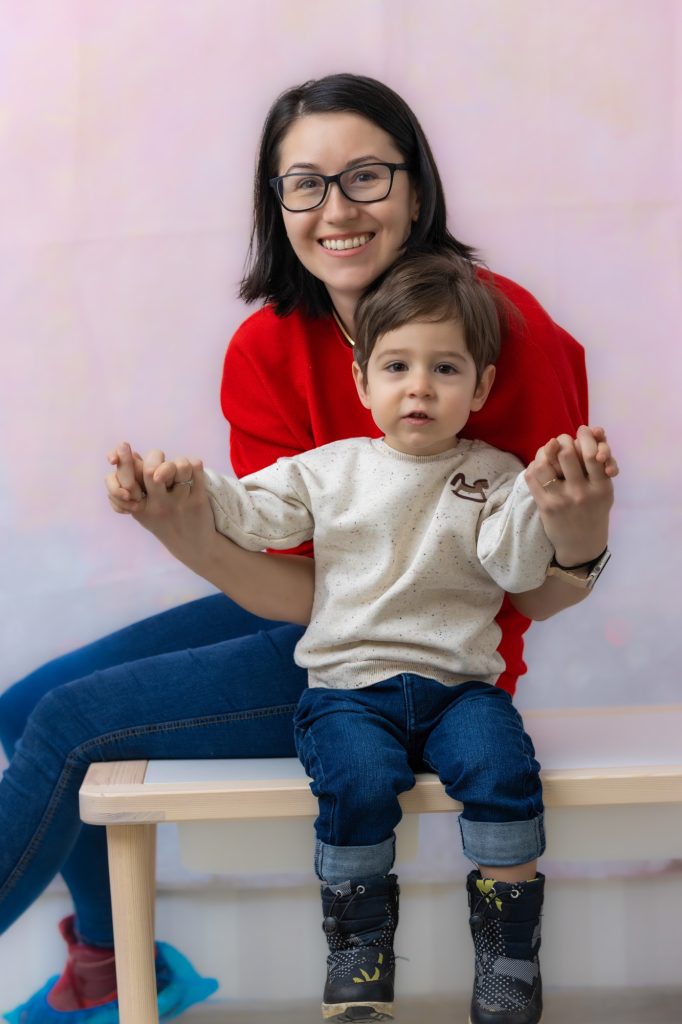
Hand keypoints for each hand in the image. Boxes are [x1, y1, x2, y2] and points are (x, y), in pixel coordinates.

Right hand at [107, 446, 218, 567]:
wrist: (191, 545)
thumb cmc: (162, 521)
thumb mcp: (142, 508)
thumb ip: (132, 481)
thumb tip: (123, 451)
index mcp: (139, 505)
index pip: (126, 478)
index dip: (123, 458)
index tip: (124, 445)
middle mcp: (158, 504)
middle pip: (150, 469)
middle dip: (154, 457)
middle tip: (159, 460)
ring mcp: (179, 502)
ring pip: (179, 466)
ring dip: (179, 462)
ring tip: (180, 469)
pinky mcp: (198, 500)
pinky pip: (197, 470)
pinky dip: (195, 465)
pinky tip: (193, 472)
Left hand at [525, 424, 615, 565]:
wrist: (582, 545)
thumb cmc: (594, 511)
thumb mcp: (604, 490)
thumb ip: (601, 463)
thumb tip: (594, 429)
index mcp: (602, 487)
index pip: (593, 452)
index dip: (585, 435)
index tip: (582, 430)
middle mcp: (583, 493)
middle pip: (567, 452)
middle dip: (563, 440)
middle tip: (561, 441)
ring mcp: (562, 500)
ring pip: (546, 463)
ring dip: (545, 451)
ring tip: (548, 451)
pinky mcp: (545, 506)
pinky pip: (532, 477)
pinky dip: (534, 466)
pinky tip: (539, 467)